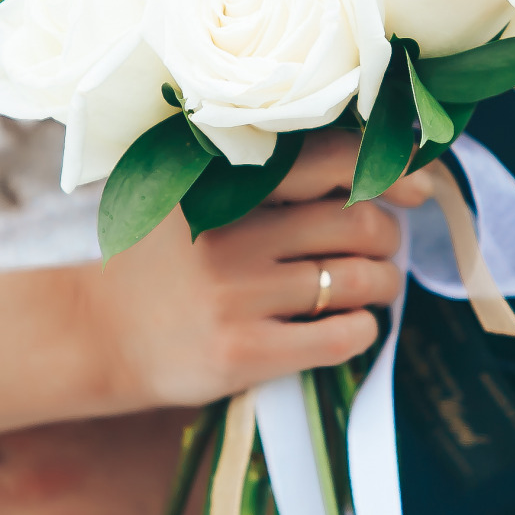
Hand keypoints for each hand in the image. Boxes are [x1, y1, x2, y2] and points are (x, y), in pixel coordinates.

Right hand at [88, 130, 427, 410]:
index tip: (418, 186)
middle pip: (358, 224)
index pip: (328, 160)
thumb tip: (365, 161)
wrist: (95, 335)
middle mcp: (230, 235)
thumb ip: (261, 172)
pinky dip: (364, 328)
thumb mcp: (192, 196)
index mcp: (221, 185)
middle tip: (379, 247)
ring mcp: (237, 297)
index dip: (389, 169)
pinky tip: (353, 325)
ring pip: (359, 280)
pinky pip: (342, 335)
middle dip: (387, 237)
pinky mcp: (243, 354)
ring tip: (372, 286)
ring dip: (383, 284)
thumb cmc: (163, 261)